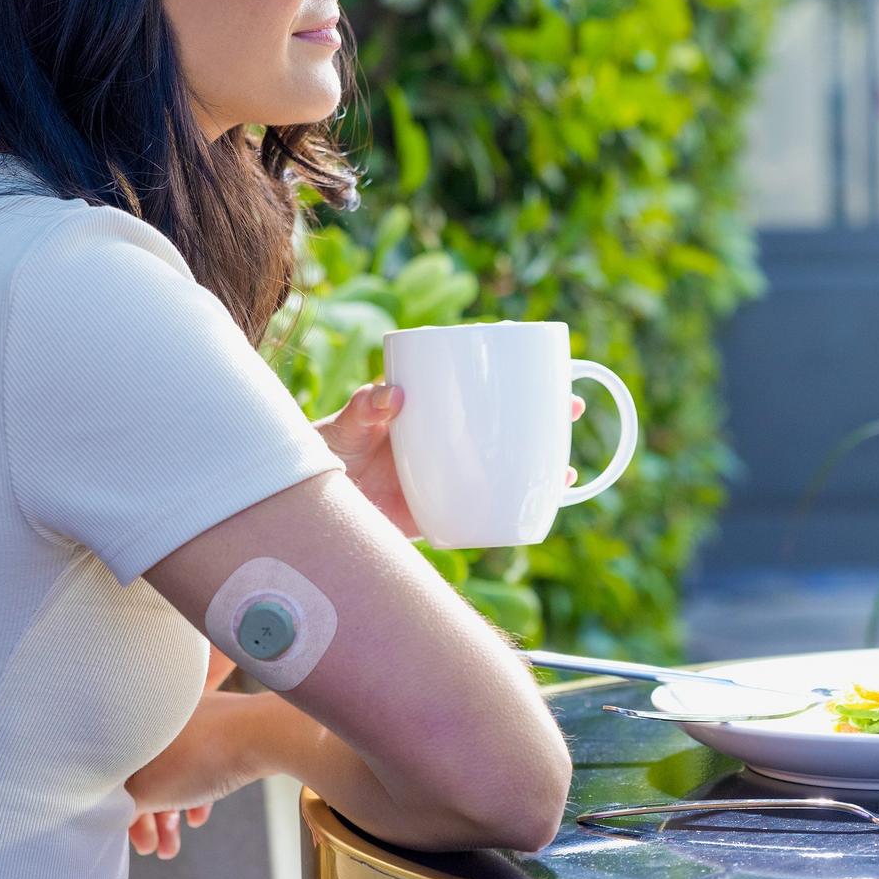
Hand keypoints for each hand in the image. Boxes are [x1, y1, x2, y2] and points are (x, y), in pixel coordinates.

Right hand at [125, 651, 244, 857]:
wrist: (264, 732)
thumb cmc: (200, 757)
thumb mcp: (148, 790)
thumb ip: (123, 804)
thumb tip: (109, 812)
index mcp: (136, 721)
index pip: (116, 772)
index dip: (120, 811)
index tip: (132, 840)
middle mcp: (160, 715)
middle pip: (145, 774)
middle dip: (149, 818)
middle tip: (154, 849)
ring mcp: (194, 719)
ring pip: (174, 772)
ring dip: (170, 813)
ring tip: (173, 847)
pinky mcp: (223, 728)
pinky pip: (201, 764)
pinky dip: (197, 792)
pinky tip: (199, 817)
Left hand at [314, 381, 585, 537]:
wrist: (308, 510)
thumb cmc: (324, 455)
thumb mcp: (344, 427)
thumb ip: (363, 408)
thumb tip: (392, 394)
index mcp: (426, 410)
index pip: (476, 384)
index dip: (512, 372)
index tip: (544, 364)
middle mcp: (444, 441)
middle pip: (504, 424)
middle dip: (542, 415)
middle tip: (570, 405)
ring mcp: (445, 477)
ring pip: (503, 467)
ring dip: (538, 466)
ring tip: (567, 469)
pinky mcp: (439, 514)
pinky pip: (484, 512)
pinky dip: (512, 510)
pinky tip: (536, 511)